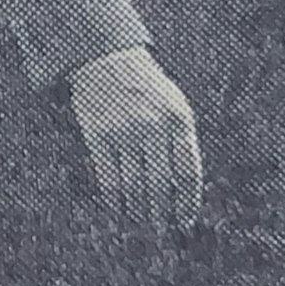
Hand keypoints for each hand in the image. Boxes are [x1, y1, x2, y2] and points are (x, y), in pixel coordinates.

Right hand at [70, 45, 202, 233]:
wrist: (106, 57)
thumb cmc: (147, 87)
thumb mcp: (175, 105)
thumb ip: (182, 141)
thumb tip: (183, 190)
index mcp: (177, 120)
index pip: (187, 174)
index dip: (186, 203)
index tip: (183, 220)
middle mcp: (152, 126)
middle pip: (160, 185)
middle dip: (161, 212)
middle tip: (161, 228)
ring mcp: (123, 129)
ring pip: (134, 184)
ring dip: (138, 209)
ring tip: (141, 221)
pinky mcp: (97, 133)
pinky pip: (108, 175)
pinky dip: (114, 197)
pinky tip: (118, 208)